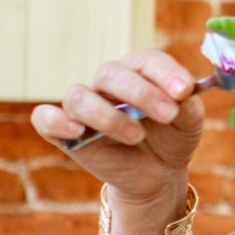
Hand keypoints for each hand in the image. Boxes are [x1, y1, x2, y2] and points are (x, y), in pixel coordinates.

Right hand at [30, 48, 204, 208]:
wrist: (158, 174)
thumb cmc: (173, 137)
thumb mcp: (189, 122)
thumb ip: (187, 104)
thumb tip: (182, 91)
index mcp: (139, 71)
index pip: (146, 60)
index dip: (164, 72)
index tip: (184, 90)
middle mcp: (108, 83)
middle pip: (110, 73)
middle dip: (141, 93)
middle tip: (168, 114)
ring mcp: (85, 106)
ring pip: (79, 96)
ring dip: (109, 116)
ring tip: (137, 136)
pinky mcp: (64, 132)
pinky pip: (45, 118)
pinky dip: (56, 121)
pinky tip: (77, 131)